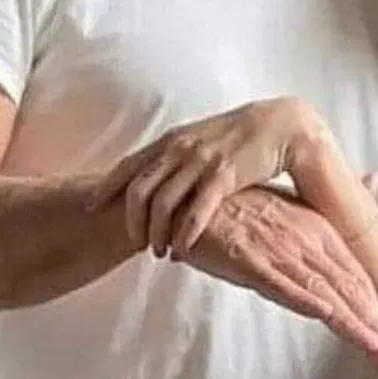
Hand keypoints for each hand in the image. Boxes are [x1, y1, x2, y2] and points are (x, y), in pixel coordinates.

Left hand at [90, 98, 330, 256]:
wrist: (286, 125)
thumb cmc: (246, 137)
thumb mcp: (203, 140)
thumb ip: (181, 157)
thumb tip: (163, 181)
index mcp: (173, 141)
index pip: (128, 166)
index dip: (106, 189)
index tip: (91, 208)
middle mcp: (180, 149)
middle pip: (137, 191)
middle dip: (132, 222)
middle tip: (137, 244)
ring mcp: (201, 162)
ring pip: (161, 204)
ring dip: (157, 234)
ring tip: (162, 253)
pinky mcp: (225, 176)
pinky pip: (196, 211)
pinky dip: (184, 234)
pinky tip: (182, 250)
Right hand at [185, 186, 377, 363]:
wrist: (193, 201)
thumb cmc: (241, 207)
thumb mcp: (293, 206)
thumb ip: (332, 211)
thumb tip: (373, 180)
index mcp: (320, 229)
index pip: (357, 274)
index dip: (376, 305)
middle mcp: (307, 240)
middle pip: (350, 287)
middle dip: (374, 323)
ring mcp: (280, 251)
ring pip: (325, 292)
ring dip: (353, 322)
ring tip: (376, 348)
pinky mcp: (250, 260)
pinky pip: (282, 283)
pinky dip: (307, 299)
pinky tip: (328, 315)